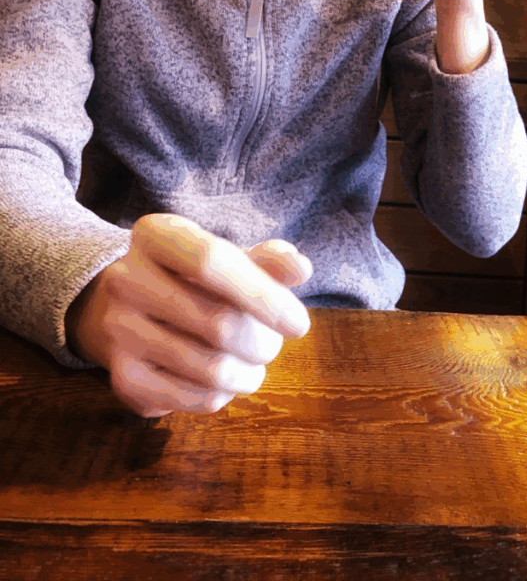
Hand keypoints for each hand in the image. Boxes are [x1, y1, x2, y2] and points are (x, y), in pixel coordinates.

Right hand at [64, 215, 312, 417]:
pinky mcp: (122, 377)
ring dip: (249, 374)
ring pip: (211, 368)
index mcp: (155, 235)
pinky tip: (224, 380)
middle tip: (273, 346)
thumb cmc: (194, 278)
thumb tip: (300, 268)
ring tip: (253, 363)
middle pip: (218, 323)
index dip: (263, 296)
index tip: (299, 325)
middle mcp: (126, 279)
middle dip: (263, 343)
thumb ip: (268, 261)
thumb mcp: (228, 258)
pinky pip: (195, 398)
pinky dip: (224, 395)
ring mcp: (118, 329)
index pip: (212, 262)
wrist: (130, 308)